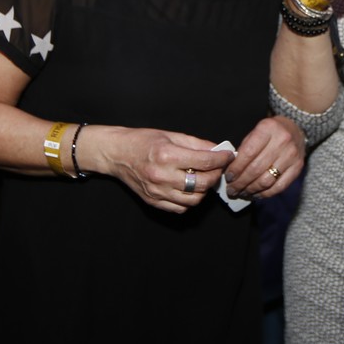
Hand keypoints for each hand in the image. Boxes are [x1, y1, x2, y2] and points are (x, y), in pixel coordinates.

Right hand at [93, 126, 234, 213]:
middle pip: (202, 183)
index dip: (221, 159)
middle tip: (217, 168)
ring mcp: (157, 192)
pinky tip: (188, 188)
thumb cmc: (142, 141)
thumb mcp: (170, 135)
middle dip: (215, 175)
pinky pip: (180, 208)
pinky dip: (189, 200)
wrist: (116, 154)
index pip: (205, 161)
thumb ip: (195, 144)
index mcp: (167, 155)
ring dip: (204, 190)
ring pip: (194, 199)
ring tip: (202, 178)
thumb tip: (217, 150)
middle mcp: (162, 176)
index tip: (228, 156)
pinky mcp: (153, 202)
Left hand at [225, 116, 304, 198]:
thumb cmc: (270, 133)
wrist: (295, 130)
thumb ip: (244, 149)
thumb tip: (232, 172)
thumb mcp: (256, 132)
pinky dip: (265, 194)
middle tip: (232, 189)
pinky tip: (256, 194)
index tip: (228, 177)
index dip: (236, 168)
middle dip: (241, 182)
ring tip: (242, 193)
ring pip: (267, 180)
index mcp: (268, 129)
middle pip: (256, 169)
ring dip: (251, 190)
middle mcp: (282, 141)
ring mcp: (291, 155)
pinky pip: (279, 187)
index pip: (248, 153)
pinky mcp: (297, 168)